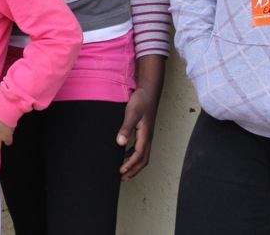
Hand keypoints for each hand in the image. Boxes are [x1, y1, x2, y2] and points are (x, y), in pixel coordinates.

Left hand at [117, 56, 165, 180]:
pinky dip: (132, 155)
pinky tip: (123, 154)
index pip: (139, 156)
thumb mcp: (131, 113)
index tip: (120, 172)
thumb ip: (126, 128)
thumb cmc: (140, 101)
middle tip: (121, 178)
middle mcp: (148, 138)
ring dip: (133, 165)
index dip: (130, 165)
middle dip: (133, 170)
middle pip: (143, 160)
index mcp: (145, 135)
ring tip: (122, 171)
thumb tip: (120, 143)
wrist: (149, 92)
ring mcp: (147, 136)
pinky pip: (140, 149)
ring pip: (143, 156)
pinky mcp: (144, 133)